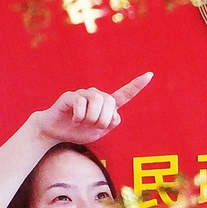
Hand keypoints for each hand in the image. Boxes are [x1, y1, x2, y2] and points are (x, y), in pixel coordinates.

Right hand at [30, 72, 152, 144]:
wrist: (56, 132)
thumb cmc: (79, 131)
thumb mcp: (99, 132)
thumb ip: (110, 123)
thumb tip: (114, 113)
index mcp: (107, 105)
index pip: (125, 95)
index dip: (136, 86)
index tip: (149, 75)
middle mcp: (97, 96)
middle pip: (110, 103)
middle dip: (103, 120)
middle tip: (92, 127)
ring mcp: (84, 94)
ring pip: (97, 102)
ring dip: (92, 119)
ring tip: (83, 123)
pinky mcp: (71, 96)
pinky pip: (81, 104)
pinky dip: (79, 117)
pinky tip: (74, 120)